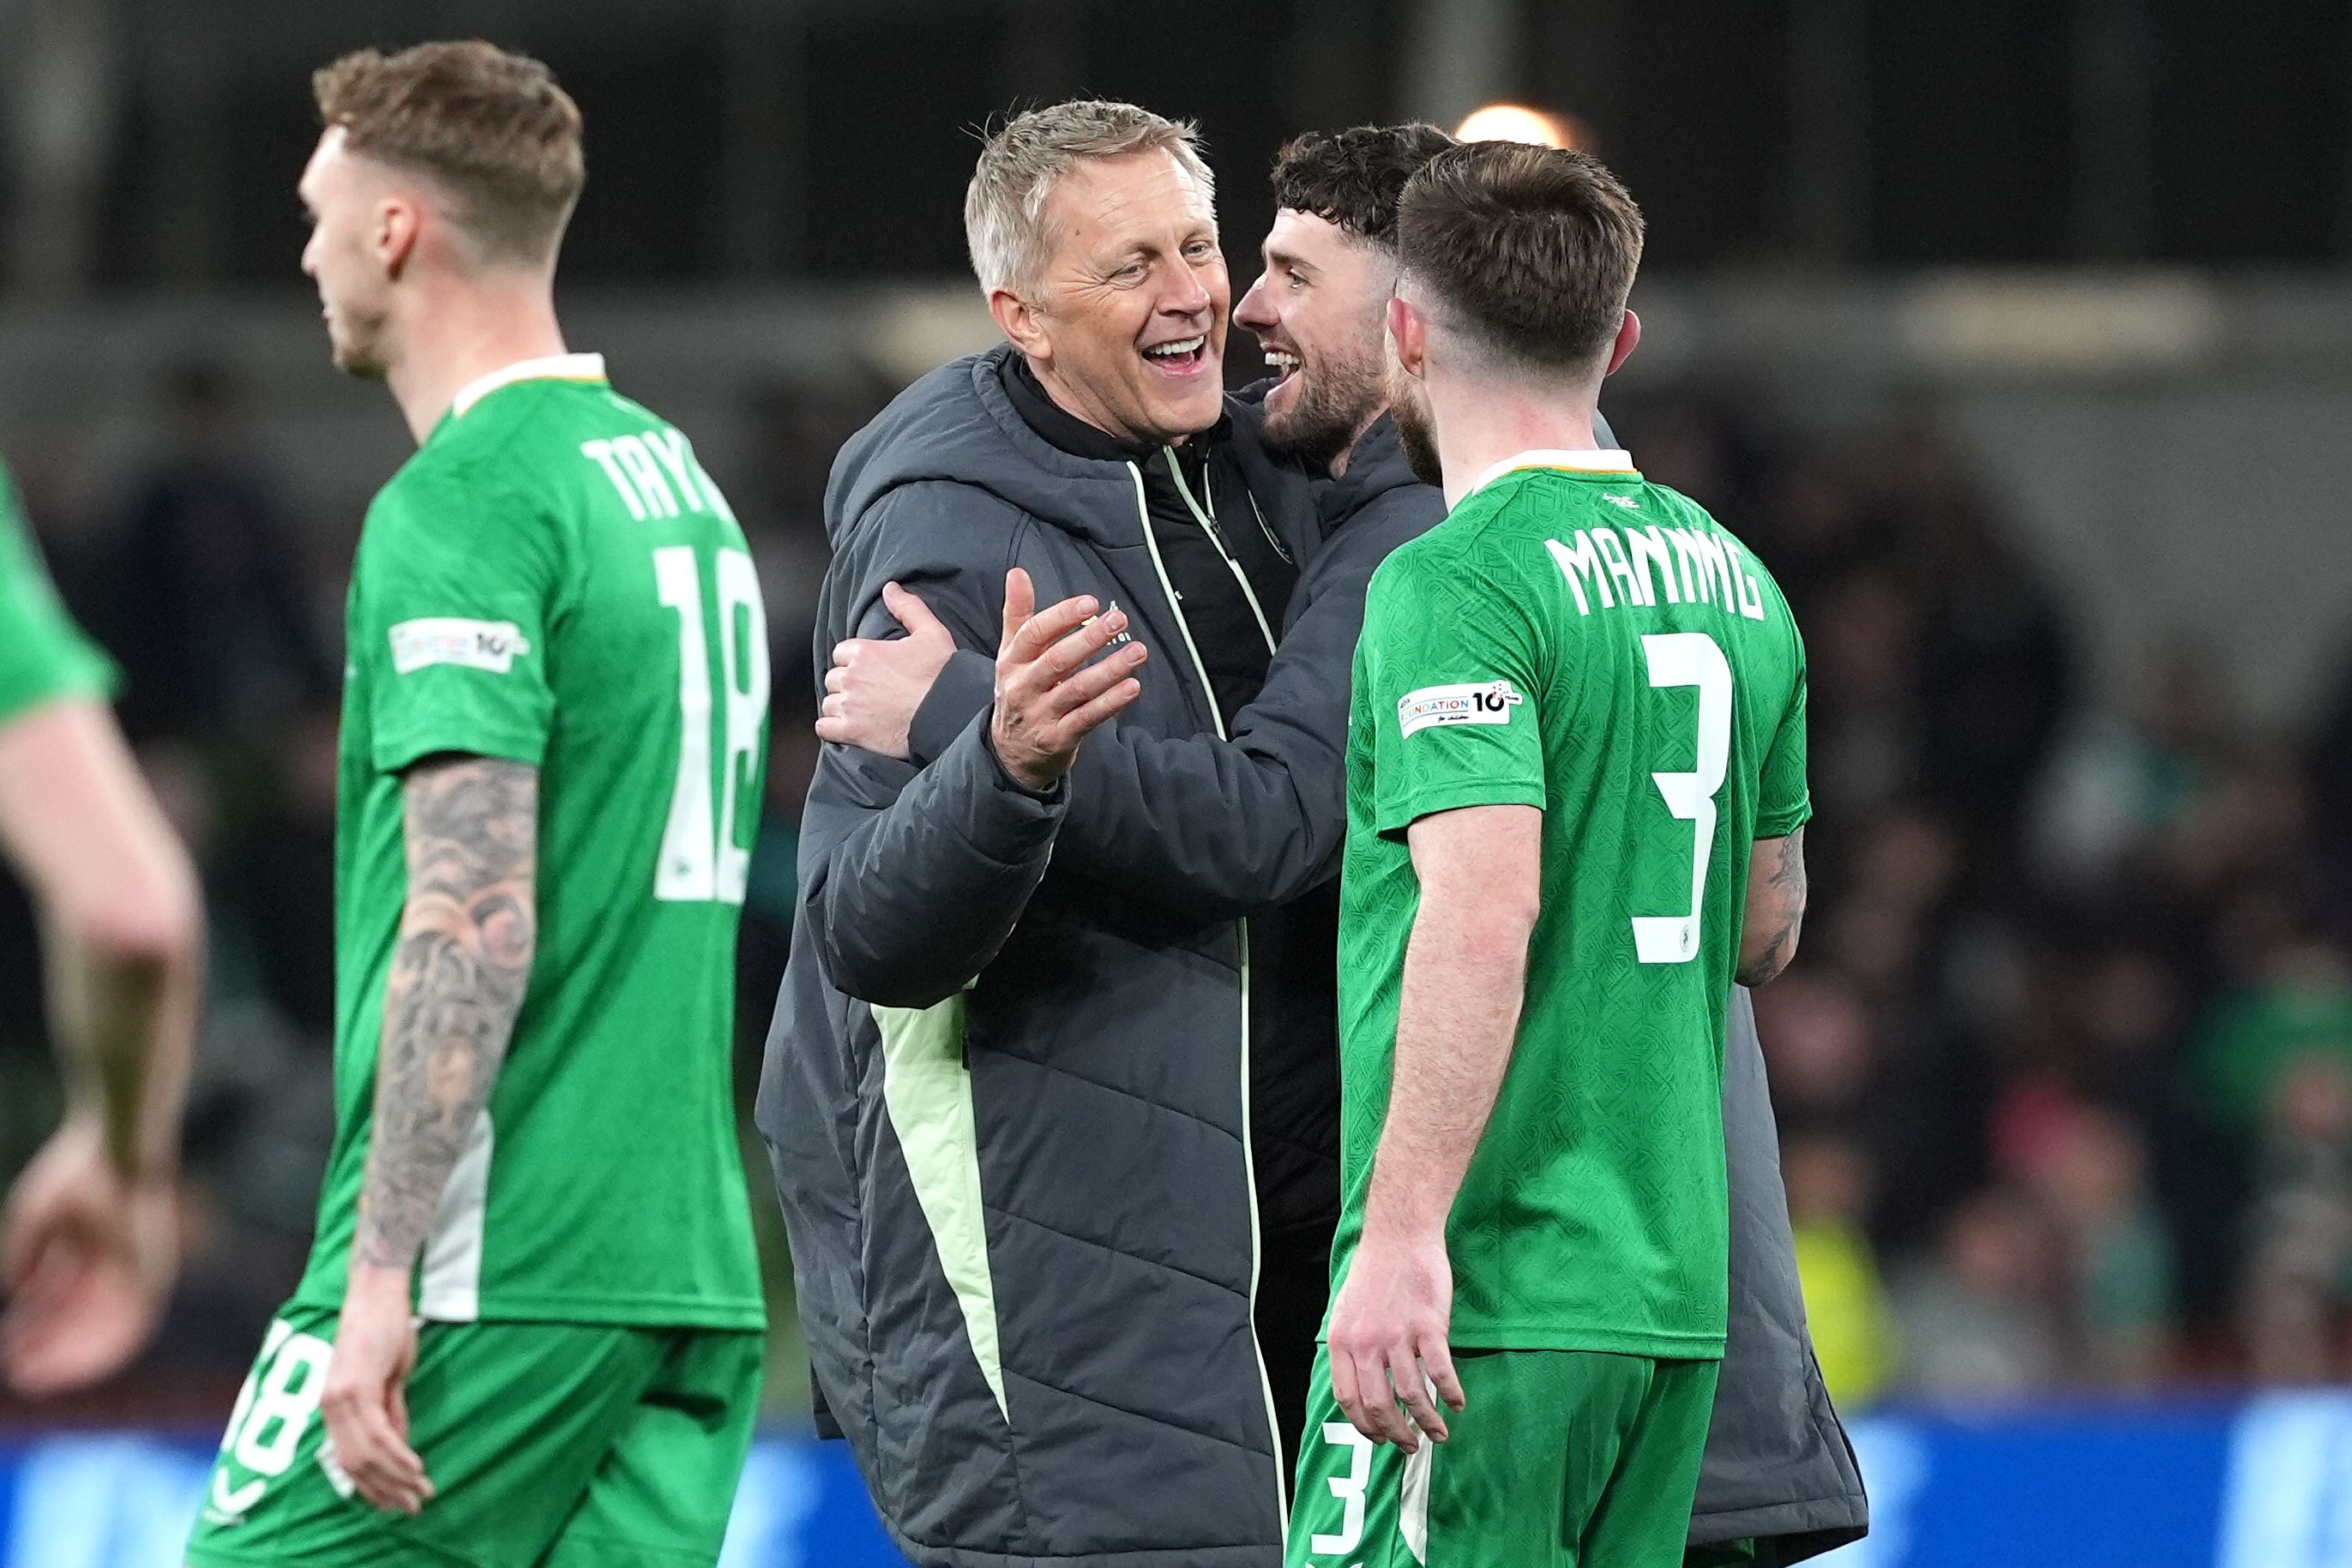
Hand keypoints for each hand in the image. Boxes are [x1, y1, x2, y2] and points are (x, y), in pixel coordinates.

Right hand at [0, 1115, 176, 1395]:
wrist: (119, 1141)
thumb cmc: (77, 1171)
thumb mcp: (39, 1217)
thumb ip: (26, 1253)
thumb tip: (16, 1290)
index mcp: (106, 1257)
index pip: (80, 1313)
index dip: (50, 1341)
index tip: (18, 1361)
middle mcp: (127, 1269)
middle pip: (91, 1328)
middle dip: (56, 1355)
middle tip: (22, 1376)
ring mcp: (138, 1270)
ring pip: (103, 1330)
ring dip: (66, 1356)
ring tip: (30, 1372)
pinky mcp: (143, 1270)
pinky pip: (122, 1321)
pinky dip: (87, 1339)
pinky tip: (54, 1353)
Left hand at [320, 1262, 432, 1513]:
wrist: (377, 1292)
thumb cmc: (384, 1328)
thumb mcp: (388, 1377)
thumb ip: (389, 1410)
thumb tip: (397, 1445)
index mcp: (333, 1405)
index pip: (348, 1460)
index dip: (372, 1485)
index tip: (395, 1502)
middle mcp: (329, 1406)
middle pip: (354, 1464)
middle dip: (385, 1490)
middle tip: (411, 1506)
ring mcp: (340, 1398)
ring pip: (365, 1454)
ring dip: (395, 1478)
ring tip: (419, 1491)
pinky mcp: (357, 1387)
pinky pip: (377, 1432)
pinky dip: (397, 1453)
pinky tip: (415, 1466)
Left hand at [816, 582, 956, 759]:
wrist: (948, 714)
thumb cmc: (941, 675)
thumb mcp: (931, 632)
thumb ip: (907, 608)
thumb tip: (890, 589)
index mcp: (865, 652)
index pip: (841, 653)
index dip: (854, 661)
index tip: (869, 670)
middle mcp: (852, 677)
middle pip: (833, 678)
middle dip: (847, 684)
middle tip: (868, 692)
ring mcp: (849, 705)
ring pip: (829, 703)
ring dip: (841, 707)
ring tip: (861, 711)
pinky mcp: (851, 731)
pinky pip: (824, 728)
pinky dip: (832, 728)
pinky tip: (847, 728)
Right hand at [988, 568, 1146, 790]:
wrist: (1010, 753)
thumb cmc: (1019, 691)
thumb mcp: (1011, 654)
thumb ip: (1017, 614)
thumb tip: (1017, 572)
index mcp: (1012, 661)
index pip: (1035, 633)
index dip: (1062, 616)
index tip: (1091, 602)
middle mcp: (1023, 687)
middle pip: (1058, 660)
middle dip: (1090, 638)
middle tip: (1119, 618)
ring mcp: (1041, 715)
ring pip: (1078, 689)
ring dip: (1110, 669)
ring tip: (1138, 651)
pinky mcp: (1059, 738)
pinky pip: (1088, 718)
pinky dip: (1111, 703)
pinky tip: (1133, 687)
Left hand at [1325, 1225, 1465, 1451]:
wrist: (1399, 1235)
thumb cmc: (1375, 1272)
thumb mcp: (1346, 1310)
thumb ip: (1350, 1347)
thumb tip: (1358, 1385)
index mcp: (1342, 1341)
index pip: (1348, 1399)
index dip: (1365, 1426)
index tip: (1380, 1439)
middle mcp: (1366, 1343)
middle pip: (1379, 1405)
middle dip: (1396, 1434)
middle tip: (1410, 1446)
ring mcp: (1398, 1335)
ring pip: (1413, 1395)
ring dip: (1427, 1422)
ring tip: (1438, 1434)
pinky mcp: (1429, 1326)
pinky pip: (1441, 1372)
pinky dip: (1450, 1394)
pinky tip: (1457, 1404)